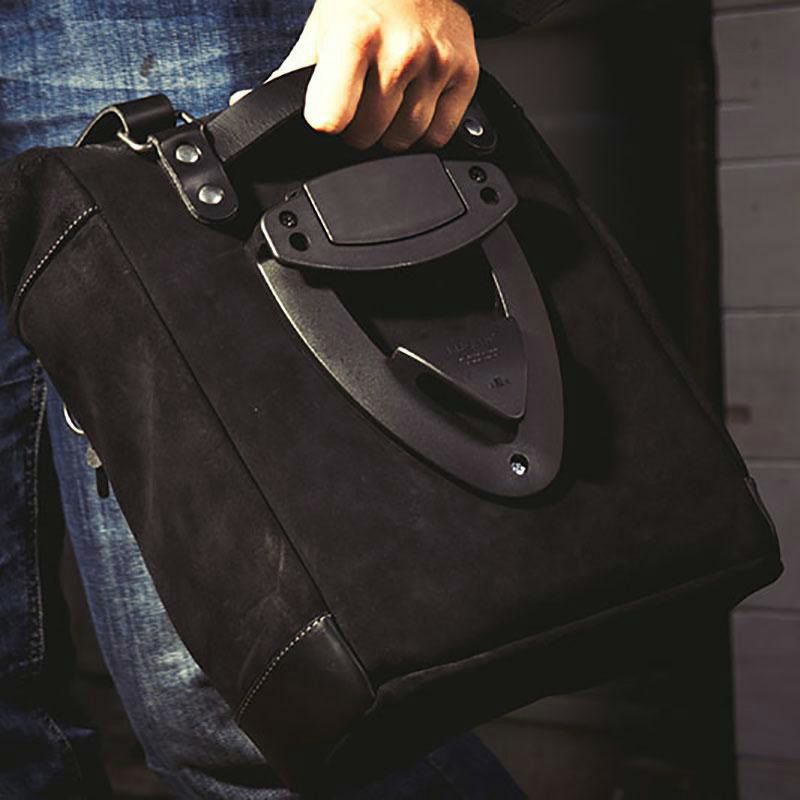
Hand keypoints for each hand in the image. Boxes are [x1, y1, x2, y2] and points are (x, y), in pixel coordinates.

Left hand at [230, 0, 479, 151]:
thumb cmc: (362, 0)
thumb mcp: (319, 31)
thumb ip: (288, 75)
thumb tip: (245, 103)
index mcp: (354, 38)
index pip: (330, 119)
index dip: (325, 122)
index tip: (328, 112)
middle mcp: (400, 52)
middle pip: (367, 137)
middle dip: (359, 128)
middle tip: (361, 99)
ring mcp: (436, 64)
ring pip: (404, 141)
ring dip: (391, 132)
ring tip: (388, 99)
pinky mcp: (465, 72)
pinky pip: (439, 134)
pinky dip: (425, 130)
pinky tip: (415, 103)